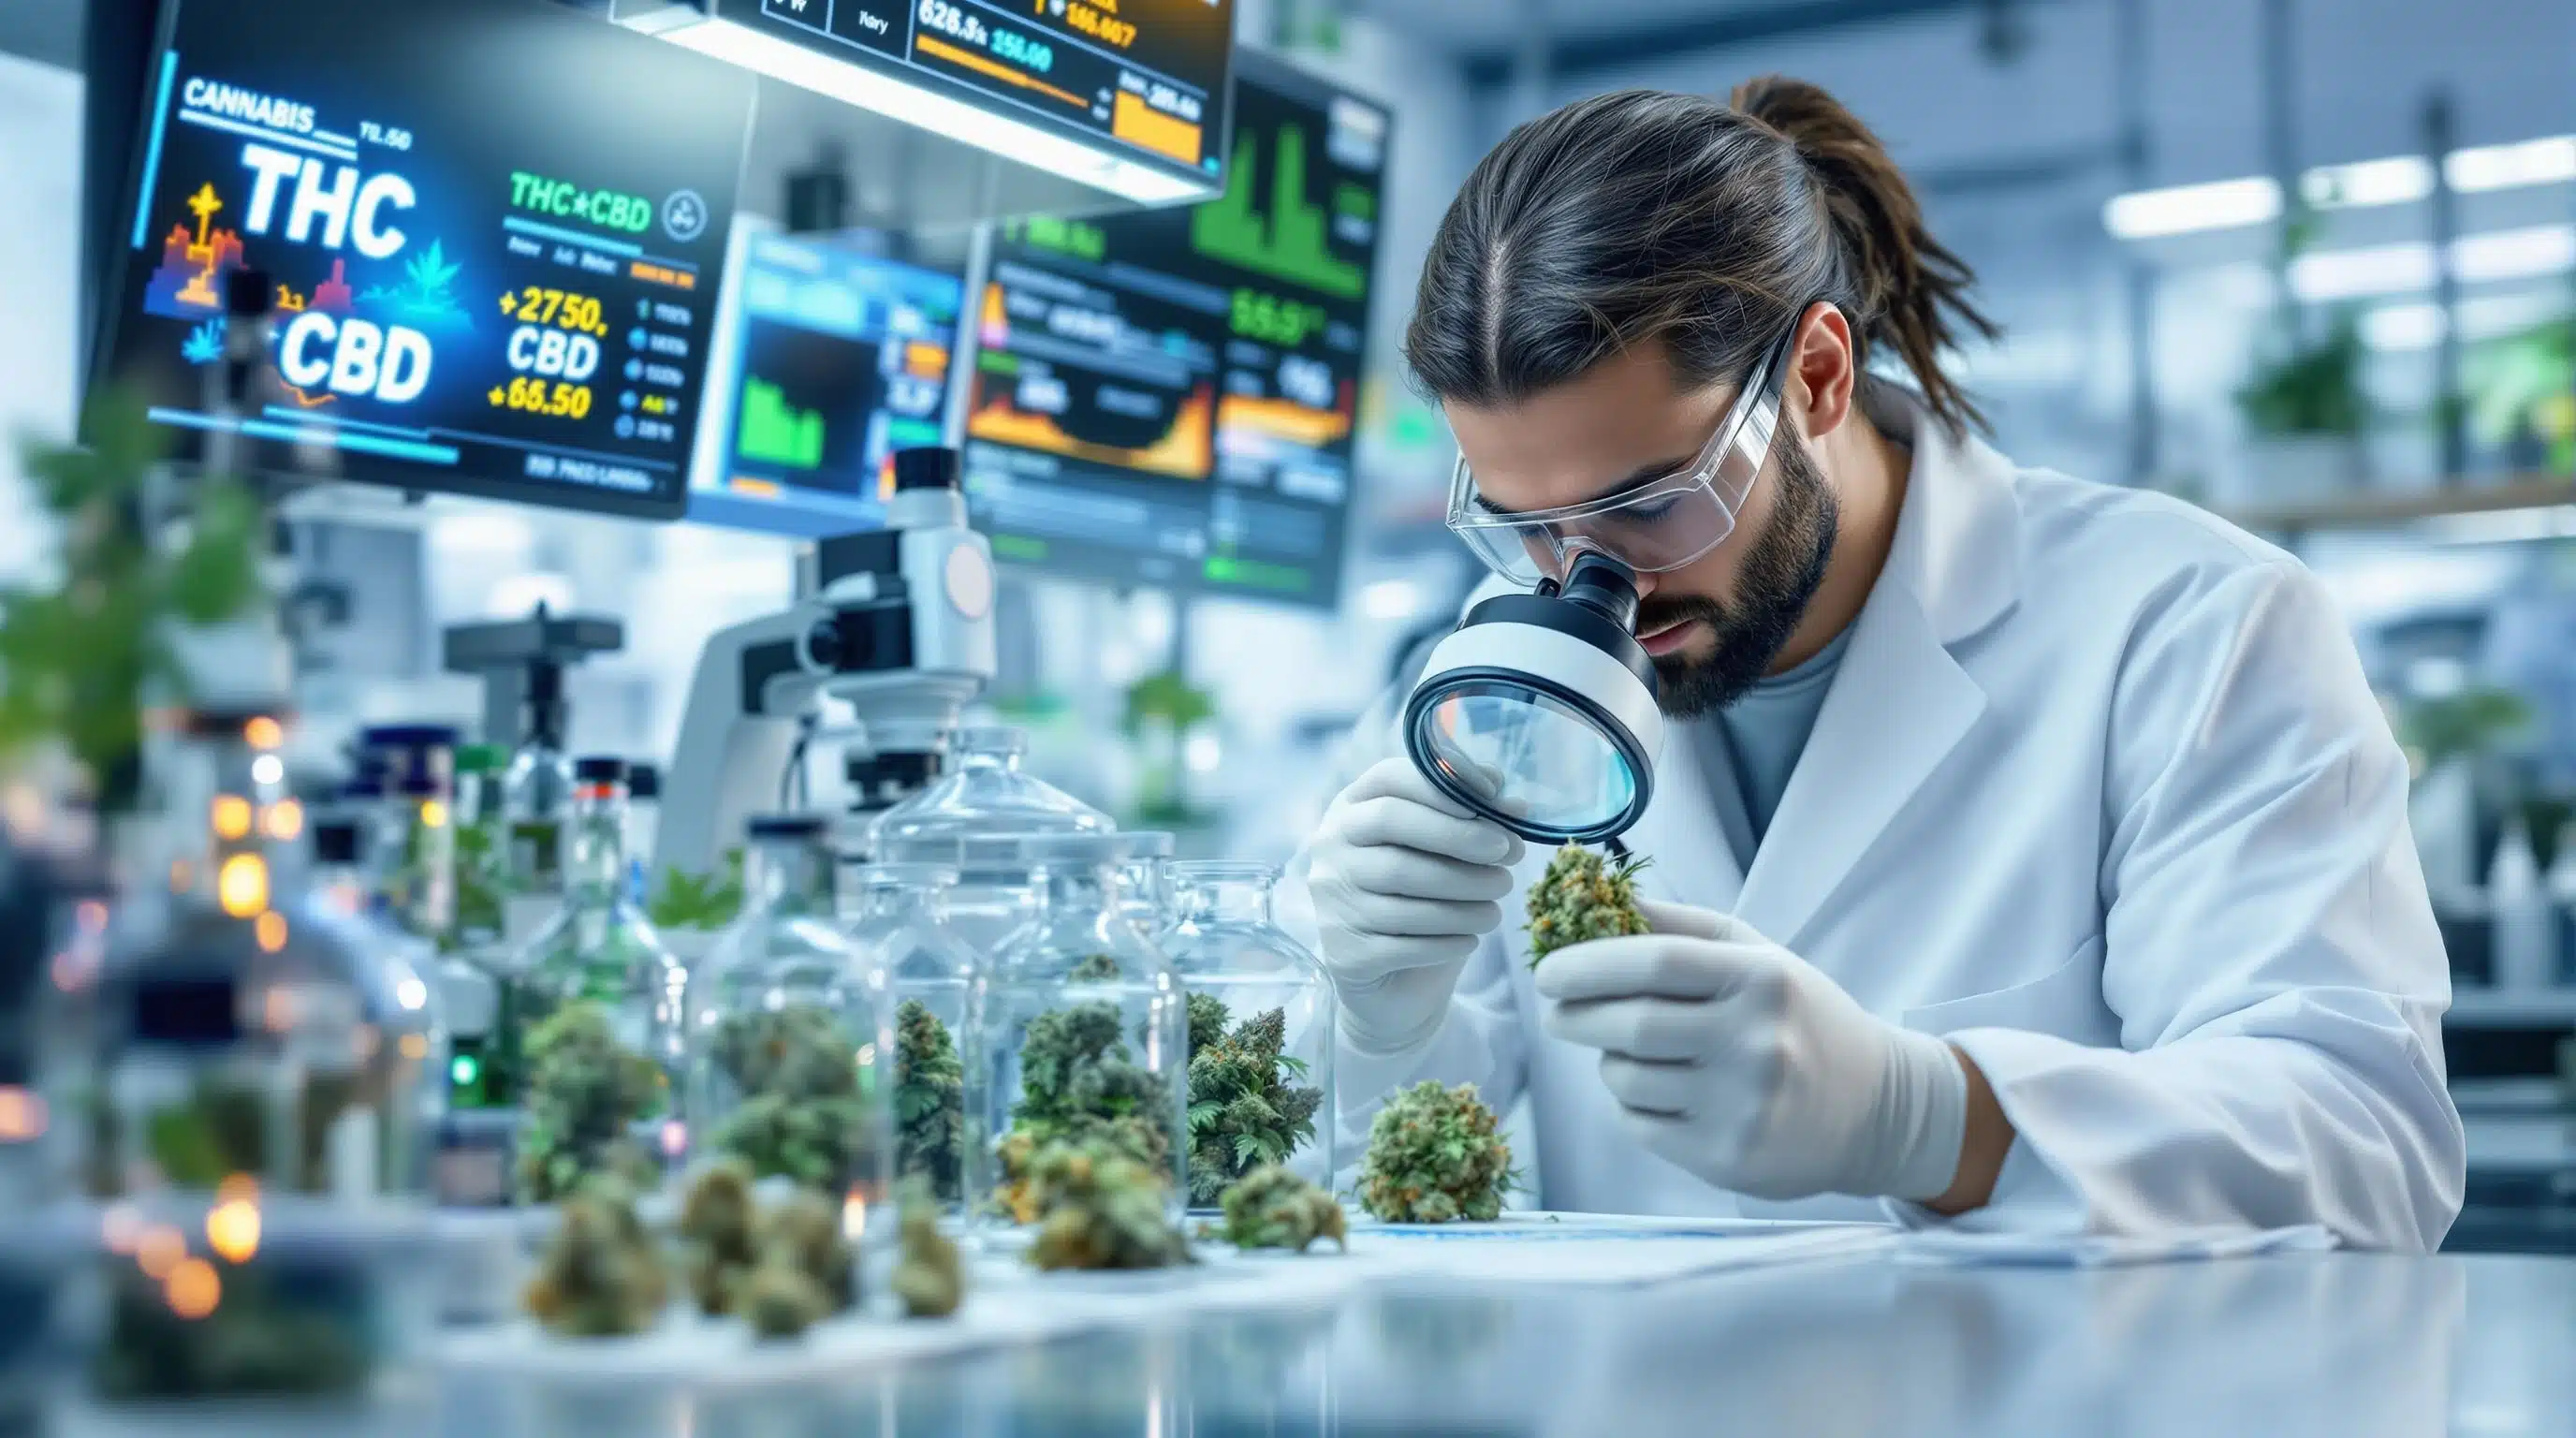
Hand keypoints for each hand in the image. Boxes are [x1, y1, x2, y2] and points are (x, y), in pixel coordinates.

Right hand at [1308, 757, 1524, 1052]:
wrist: (1394, 983)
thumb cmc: (1422, 900)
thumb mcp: (1444, 853)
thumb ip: (1474, 820)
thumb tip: (1516, 805)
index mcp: (1352, 809)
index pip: (1389, 778)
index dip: (1444, 786)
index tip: (1496, 803)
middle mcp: (1330, 848)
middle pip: (1391, 824)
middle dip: (1459, 837)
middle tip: (1509, 853)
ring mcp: (1331, 901)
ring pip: (1403, 888)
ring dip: (1465, 899)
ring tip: (1497, 907)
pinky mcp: (1345, 953)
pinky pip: (1406, 943)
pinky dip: (1449, 941)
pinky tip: (1472, 939)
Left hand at [1536, 901, 1969, 1201]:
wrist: (1876, 1110)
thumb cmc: (1800, 1019)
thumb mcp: (1757, 956)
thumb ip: (1680, 926)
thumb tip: (1598, 899)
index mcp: (1761, 980)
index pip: (1653, 962)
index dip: (1587, 964)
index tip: (1546, 971)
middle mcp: (1754, 1042)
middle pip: (1629, 1025)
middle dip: (1574, 1015)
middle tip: (1557, 1011)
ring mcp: (1742, 1106)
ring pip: (1626, 1078)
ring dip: (1607, 1062)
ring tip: (1625, 1052)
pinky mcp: (1727, 1158)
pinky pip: (1639, 1125)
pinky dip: (1628, 1104)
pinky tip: (1655, 1092)